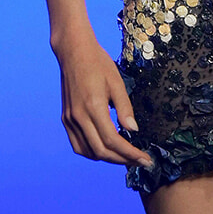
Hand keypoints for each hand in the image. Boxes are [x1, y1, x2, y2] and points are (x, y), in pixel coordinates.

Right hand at [54, 28, 153, 171]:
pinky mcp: (66, 118)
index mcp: (93, 107)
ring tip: (125, 157)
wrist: (73, 52)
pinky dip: (92, 152)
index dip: (130, 154)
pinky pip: (78, 144)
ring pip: (88, 151)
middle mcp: (79, 117)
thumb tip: (133, 130)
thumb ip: (125, 109)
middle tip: (139, 161)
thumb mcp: (117, 83)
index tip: (146, 160)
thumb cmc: (98, 63)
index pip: (113, 141)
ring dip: (107, 158)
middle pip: (101, 151)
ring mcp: (70, 119)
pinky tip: (106, 149)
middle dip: (122, 160)